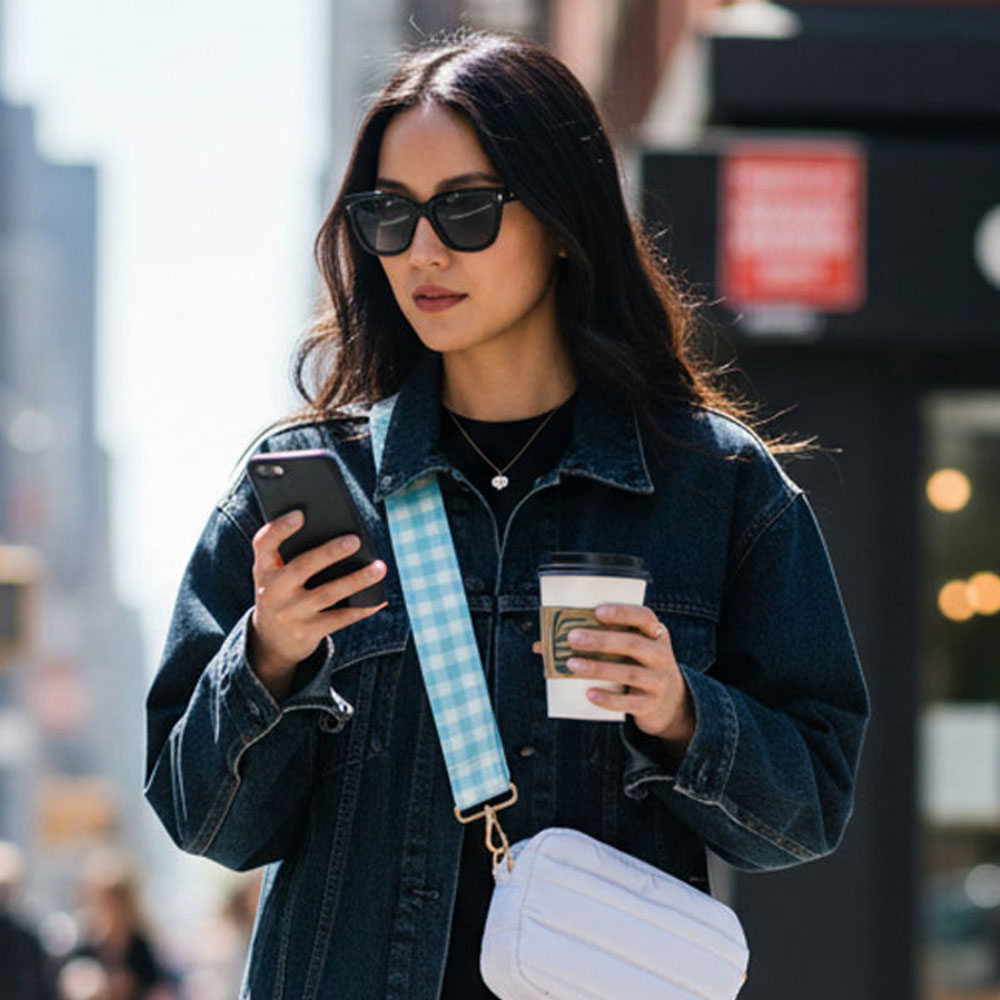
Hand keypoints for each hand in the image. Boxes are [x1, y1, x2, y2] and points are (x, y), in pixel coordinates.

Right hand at [248, 510, 387, 699]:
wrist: (272, 641)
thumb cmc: (283, 592)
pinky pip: (339, 618)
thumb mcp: (276, 574)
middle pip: (302, 567)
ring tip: (379, 567)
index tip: (300, 514)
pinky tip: (379, 599)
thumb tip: (342, 534)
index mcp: (264, 568)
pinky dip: (362, 608)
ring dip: (356, 580)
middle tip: (355, 540)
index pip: (264, 543)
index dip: (279, 528)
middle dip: (329, 553)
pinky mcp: (307, 632)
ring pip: (327, 593)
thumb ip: (295, 553)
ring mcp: (290, 613)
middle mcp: (272, 590)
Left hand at [532, 603, 694, 753]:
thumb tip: (542, 645)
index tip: (597, 611)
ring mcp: (658, 681)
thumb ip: (596, 642)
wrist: (669, 704)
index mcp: (655, 634)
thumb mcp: (631, 651)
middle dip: (601, 640)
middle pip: (633, 643)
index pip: (644, 616)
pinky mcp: (650, 705)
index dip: (622, 612)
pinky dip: (608, 699)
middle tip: (572, 638)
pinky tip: (589, 694)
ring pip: (628, 673)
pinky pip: (628, 702)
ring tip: (571, 664)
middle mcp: (660, 655)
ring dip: (598, 668)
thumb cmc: (637, 667)